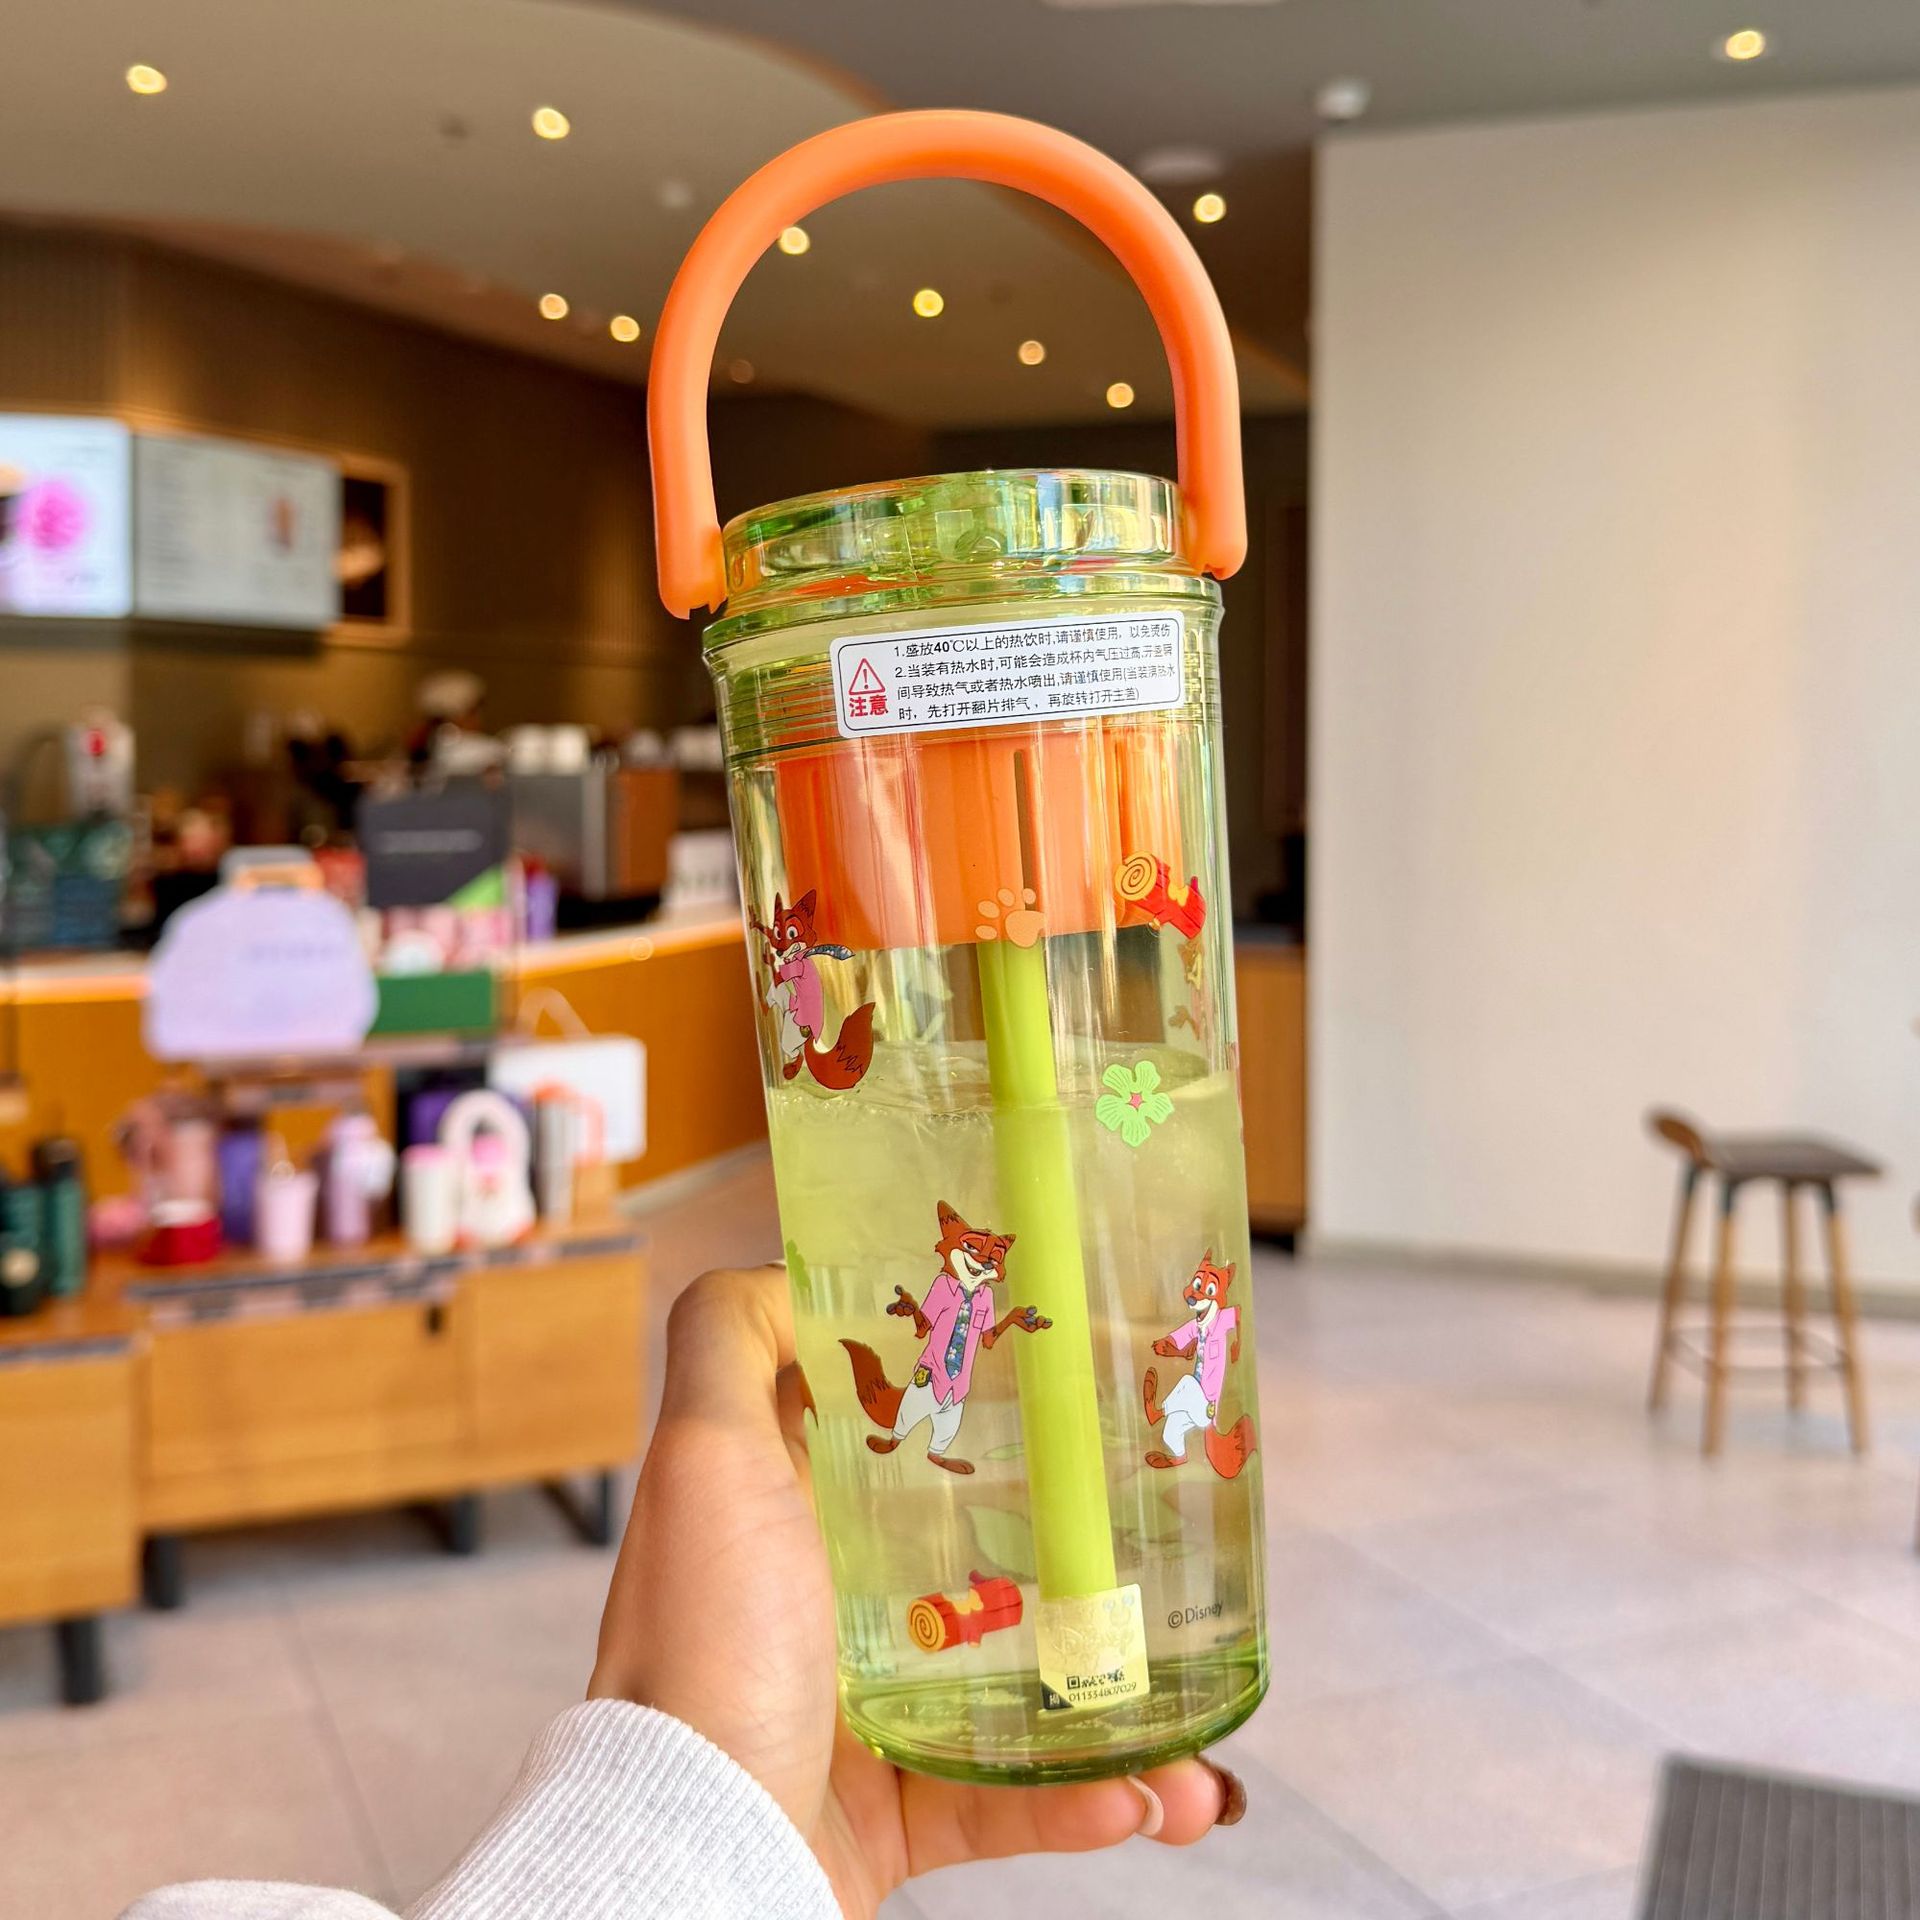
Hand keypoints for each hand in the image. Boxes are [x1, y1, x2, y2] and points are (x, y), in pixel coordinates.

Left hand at [591, 1267, 1239, 1917]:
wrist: (693, 1853)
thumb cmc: (702, 1645)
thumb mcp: (700, 1455)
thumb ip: (726, 1340)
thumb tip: (787, 1267)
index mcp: (792, 1509)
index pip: (900, 1426)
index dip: (983, 1391)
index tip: (1073, 1373)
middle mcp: (826, 1599)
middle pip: (978, 1547)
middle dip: (1081, 1550)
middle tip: (1162, 1533)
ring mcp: (867, 1705)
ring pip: (1019, 1683)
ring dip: (1118, 1699)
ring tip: (1190, 1713)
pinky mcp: (898, 1806)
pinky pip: (1014, 1796)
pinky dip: (1086, 1797)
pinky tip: (1153, 1792)